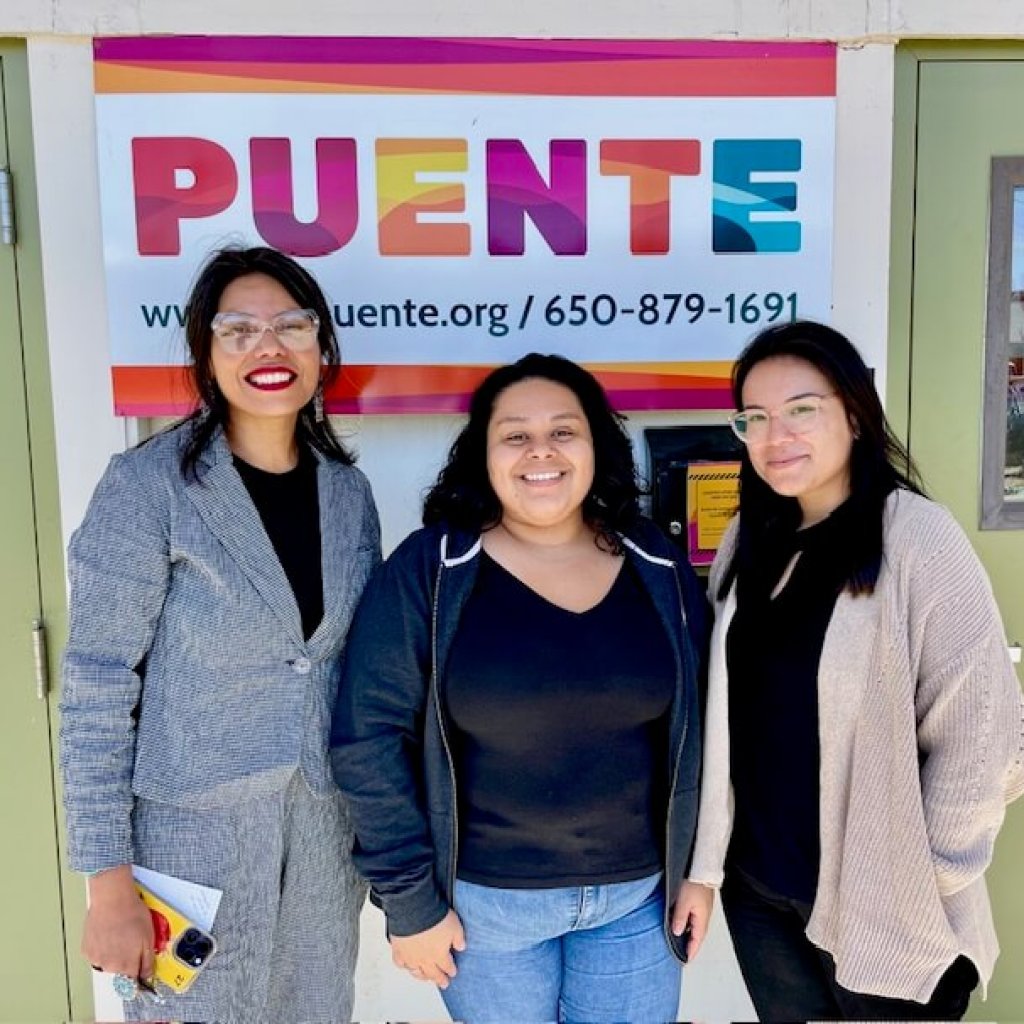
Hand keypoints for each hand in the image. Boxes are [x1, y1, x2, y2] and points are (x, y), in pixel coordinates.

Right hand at [82, 866, 154, 981]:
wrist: (112, 899)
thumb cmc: (131, 914)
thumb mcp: (149, 937)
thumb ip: (148, 961)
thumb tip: (147, 976)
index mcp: (127, 966)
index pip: (133, 981)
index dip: (138, 971)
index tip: (139, 965)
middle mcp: (110, 967)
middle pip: (121, 971)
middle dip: (127, 959)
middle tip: (130, 939)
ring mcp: (96, 959)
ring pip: (108, 963)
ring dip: (113, 953)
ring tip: (118, 934)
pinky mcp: (86, 951)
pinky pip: (96, 955)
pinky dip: (101, 947)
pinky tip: (107, 933)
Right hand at [391, 910, 465, 988]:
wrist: (413, 911)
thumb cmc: (434, 918)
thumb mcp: (455, 926)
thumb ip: (459, 938)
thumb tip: (461, 947)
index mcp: (439, 955)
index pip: (447, 966)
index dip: (451, 970)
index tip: (453, 972)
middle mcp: (424, 960)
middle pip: (433, 973)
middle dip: (440, 979)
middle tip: (444, 983)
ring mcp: (410, 957)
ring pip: (417, 972)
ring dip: (423, 976)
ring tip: (426, 977)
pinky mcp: (398, 950)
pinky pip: (400, 963)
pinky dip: (404, 966)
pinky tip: (406, 965)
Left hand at [671, 880, 714, 961]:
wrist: (702, 868)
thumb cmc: (694, 882)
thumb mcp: (683, 901)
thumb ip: (680, 918)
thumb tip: (676, 932)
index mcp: (702, 919)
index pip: (697, 941)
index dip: (690, 951)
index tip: (685, 961)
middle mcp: (704, 916)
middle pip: (697, 936)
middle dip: (690, 945)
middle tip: (681, 954)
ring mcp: (703, 909)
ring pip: (695, 927)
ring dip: (688, 935)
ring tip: (679, 942)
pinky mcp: (700, 903)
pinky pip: (694, 919)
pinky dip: (688, 925)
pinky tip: (680, 923)